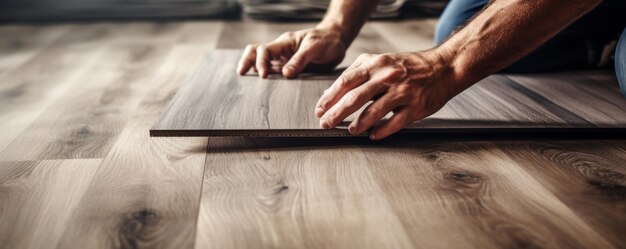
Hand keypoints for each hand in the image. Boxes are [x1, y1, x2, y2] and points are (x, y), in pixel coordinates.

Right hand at [237, 27, 346, 77]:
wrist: (336, 41)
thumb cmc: (327, 41)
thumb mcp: (315, 48)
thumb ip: (300, 60)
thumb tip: (285, 74)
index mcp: (285, 43)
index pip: (265, 50)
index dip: (261, 62)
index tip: (263, 75)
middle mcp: (281, 51)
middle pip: (256, 52)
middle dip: (247, 61)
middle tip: (242, 74)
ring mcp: (283, 59)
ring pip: (262, 62)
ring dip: (253, 69)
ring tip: (246, 80)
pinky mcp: (289, 68)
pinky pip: (273, 72)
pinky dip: (265, 77)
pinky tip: (262, 86)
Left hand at [315, 51, 462, 139]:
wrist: (442, 67)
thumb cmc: (407, 67)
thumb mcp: (381, 62)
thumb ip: (358, 75)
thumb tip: (334, 95)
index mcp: (375, 64)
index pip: (345, 82)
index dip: (329, 98)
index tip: (319, 110)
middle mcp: (387, 76)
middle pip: (355, 97)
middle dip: (336, 113)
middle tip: (326, 124)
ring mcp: (402, 92)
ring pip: (374, 111)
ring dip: (358, 124)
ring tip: (350, 130)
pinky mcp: (415, 106)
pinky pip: (394, 123)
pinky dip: (381, 131)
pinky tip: (373, 135)